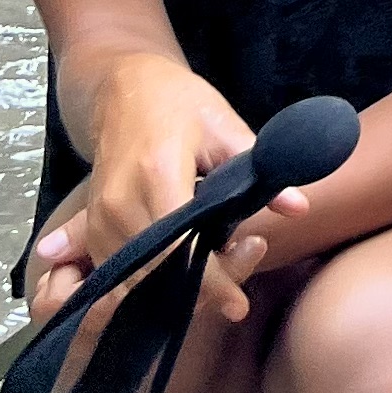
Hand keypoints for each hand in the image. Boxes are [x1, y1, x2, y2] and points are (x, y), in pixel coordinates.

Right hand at [36, 58, 306, 333]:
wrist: (123, 88)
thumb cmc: (178, 102)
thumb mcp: (224, 126)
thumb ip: (257, 169)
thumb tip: (299, 207)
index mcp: (157, 174)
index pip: (178, 249)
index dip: (209, 282)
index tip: (238, 305)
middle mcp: (120, 203)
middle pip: (157, 274)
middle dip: (201, 288)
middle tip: (242, 268)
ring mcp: (100, 219)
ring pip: (136, 282)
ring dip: (176, 287)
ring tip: (220, 260)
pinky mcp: (92, 228)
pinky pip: (121, 275)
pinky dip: (152, 281)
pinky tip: (187, 263)